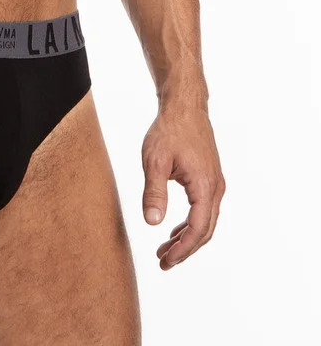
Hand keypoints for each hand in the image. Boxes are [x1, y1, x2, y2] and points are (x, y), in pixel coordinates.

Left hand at [141, 101, 225, 268]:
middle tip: (163, 262)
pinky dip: (190, 223)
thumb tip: (152, 223)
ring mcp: (215, 182)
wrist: (184, 107)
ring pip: (205, 221)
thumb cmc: (169, 130)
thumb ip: (154, 192)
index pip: (197, 229)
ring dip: (186, 238)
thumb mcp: (154, 161)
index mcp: (204, 186)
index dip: (182, 249)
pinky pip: (204, 209)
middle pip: (205, 230)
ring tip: (164, 249)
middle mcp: (215, 187)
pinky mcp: (210, 177)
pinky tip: (174, 229)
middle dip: (184, 249)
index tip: (165, 261)